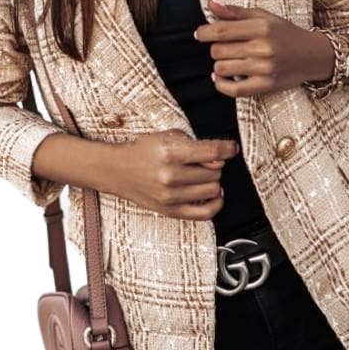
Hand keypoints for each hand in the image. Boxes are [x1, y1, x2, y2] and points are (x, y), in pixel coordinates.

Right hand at [109, 129, 239, 219]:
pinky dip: (216, 204)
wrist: (116, 170)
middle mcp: (170, 176)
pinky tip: (214, 195)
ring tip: (204, 176)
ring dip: (213, 181)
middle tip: (205, 161)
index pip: (212, 152)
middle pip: (214, 172)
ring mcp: (170, 196)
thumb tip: (220, 158)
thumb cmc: (141, 151)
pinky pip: (204, 213)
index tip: (232, 148)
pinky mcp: (170, 210)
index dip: (228, 149)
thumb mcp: (166, 136)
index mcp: (170, 153)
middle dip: (215, 165)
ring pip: (213, 190)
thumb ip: (194, 144)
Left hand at [193, 0, 333, 97]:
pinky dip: (221, 84)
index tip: (200, 34)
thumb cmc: (285, 34)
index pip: (221, 30)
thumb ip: (235, 12)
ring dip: (220, 65)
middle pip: (218, 50)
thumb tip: (210, 2)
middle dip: (216, 48)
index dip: (204, 32)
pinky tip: (220, 78)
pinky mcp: (266, 86)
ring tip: (229, 61)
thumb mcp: (263, 17)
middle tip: (225, 47)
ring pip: (222, 68)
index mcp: (261, 27)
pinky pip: (233, 90)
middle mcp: (263, 48)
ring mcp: (264, 69)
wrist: (313, 56)